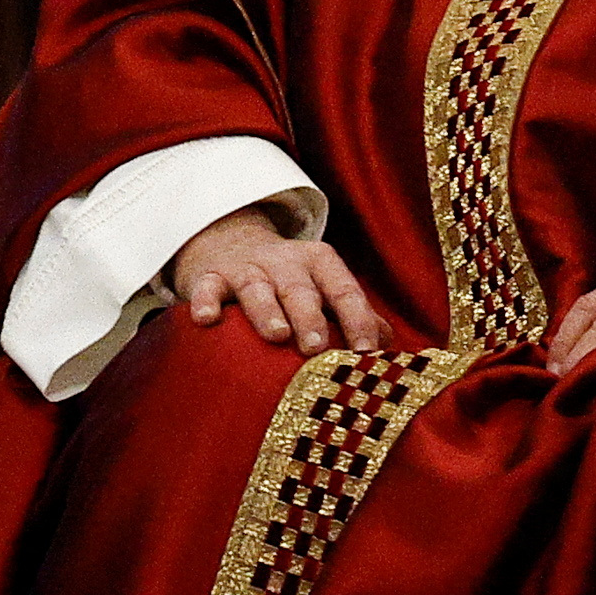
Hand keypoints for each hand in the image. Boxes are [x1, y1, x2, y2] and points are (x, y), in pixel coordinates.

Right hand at [172, 207, 391, 354]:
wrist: (230, 243)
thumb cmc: (288, 280)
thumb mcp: (322, 287)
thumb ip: (354, 314)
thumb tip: (390, 348)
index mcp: (320, 264)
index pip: (343, 289)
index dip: (356, 319)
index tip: (365, 352)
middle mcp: (284, 262)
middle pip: (300, 288)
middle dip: (310, 316)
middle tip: (316, 347)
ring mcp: (246, 268)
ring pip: (257, 287)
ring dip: (267, 310)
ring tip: (276, 335)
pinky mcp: (210, 276)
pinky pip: (207, 287)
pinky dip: (205, 301)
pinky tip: (206, 320)